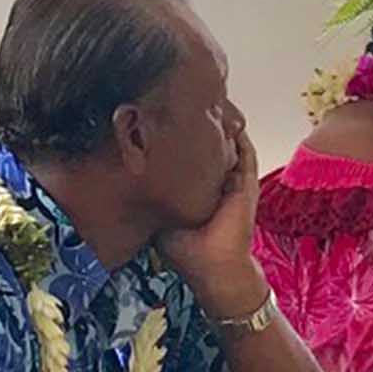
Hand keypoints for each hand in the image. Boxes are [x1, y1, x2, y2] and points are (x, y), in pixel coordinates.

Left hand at [157, 119, 267, 319]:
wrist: (214, 270)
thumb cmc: (186, 251)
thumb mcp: (161, 216)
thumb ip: (151, 195)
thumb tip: (127, 173)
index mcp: (199, 189)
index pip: (189, 156)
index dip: (178, 138)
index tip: (163, 118)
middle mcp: (218, 182)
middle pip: (210, 146)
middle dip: (200, 125)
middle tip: (185, 101)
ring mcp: (234, 181)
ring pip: (230, 144)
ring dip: (221, 125)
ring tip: (209, 102)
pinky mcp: (245, 183)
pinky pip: (244, 151)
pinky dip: (237, 135)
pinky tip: (226, 118)